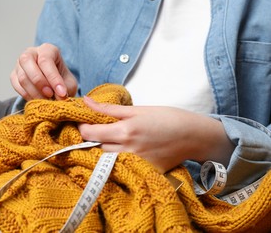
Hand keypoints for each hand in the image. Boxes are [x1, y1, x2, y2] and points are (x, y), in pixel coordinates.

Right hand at [10, 43, 76, 100]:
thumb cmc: (62, 80)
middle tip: (50, 95)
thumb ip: (66, 89)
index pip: (46, 60)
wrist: (53, 85)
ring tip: (46, 101)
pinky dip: (27, 96)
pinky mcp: (13, 75)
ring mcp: (19, 64)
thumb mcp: (69, 83)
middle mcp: (31, 52)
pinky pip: (17, 86)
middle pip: (27, 62)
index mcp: (47, 49)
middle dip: (39, 82)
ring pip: (22, 77)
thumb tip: (60, 97)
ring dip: (34, 92)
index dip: (53, 78)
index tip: (62, 93)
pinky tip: (37, 101)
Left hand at [78, 97, 233, 172]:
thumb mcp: (137, 110)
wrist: (194, 136)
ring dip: (104, 150)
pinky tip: (128, 151)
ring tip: (112, 140)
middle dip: (92, 139)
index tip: (84, 122)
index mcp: (125, 132)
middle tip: (97, 130)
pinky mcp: (144, 173)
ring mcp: (136, 165)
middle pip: (96, 148)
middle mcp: (128, 151)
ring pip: (107, 160)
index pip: (90, 134)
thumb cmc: (167, 118)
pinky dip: (120, 160)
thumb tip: (86, 102)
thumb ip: (109, 109)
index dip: (82, 127)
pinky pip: (123, 168)